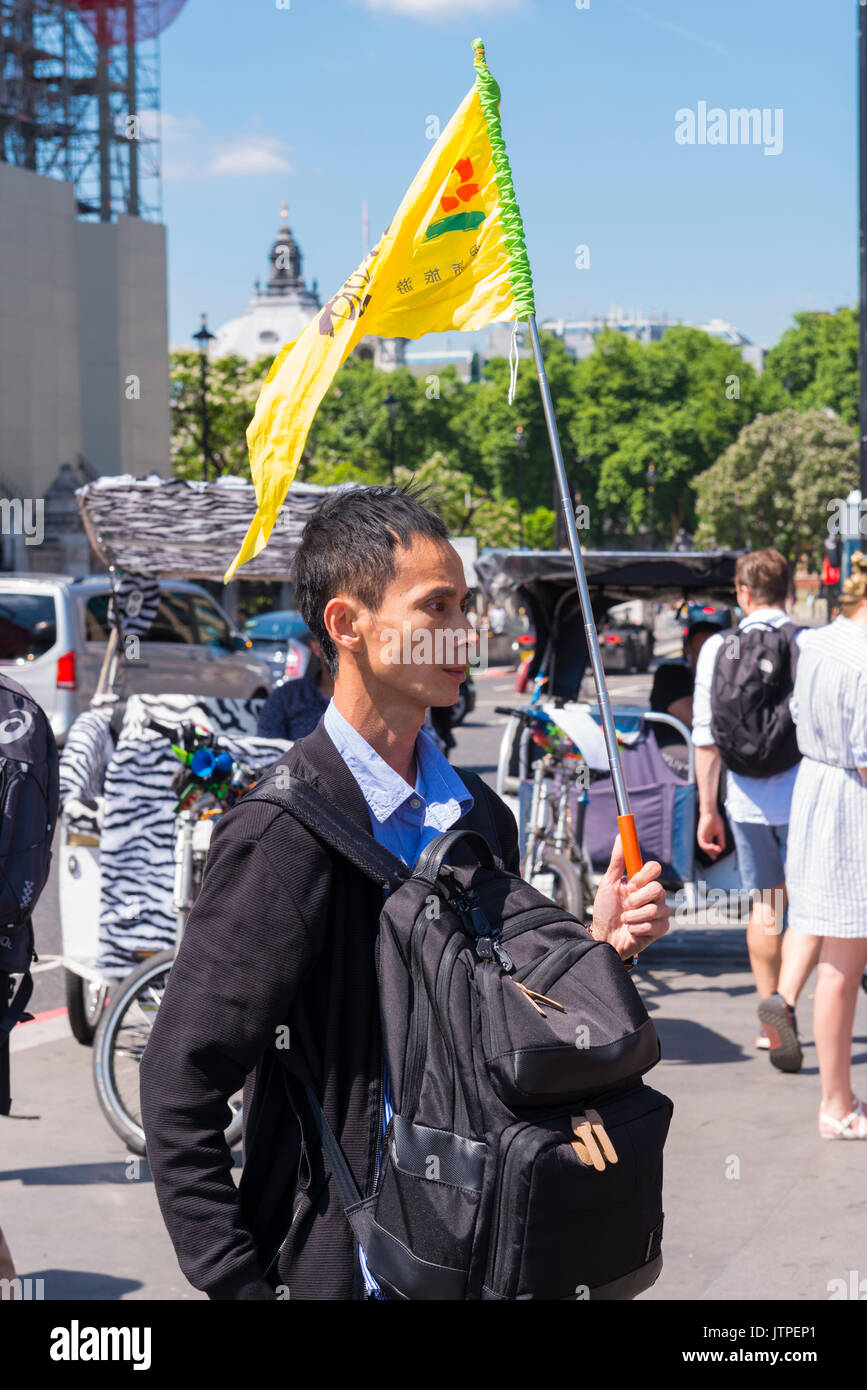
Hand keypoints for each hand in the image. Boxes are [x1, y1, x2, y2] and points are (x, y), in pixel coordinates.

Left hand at [590, 835, 669, 961]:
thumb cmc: (606, 910)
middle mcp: (654, 895)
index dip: (644, 875)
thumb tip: (620, 837)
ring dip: (633, 916)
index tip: (630, 884)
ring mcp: (660, 911)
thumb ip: (617, 861)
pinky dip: (637, 928)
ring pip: (655, 909)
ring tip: (625, 919)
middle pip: (658, 889)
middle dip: (637, 899)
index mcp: (642, 882)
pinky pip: (654, 925)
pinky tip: (631, 930)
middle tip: (626, 905)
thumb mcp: (608, 884)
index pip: (654, 868)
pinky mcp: (661, 928)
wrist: (604, 937)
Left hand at [697, 809, 724, 858]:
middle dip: (710, 854)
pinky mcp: (700, 834)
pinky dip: (708, 847)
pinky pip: (702, 843)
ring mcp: (702, 836)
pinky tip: (714, 847)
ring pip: (704, 847)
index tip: (715, 858)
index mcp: (708, 837)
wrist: (711, 812)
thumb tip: (723, 848)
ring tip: (717, 851)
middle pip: (706, 849)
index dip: (712, 853)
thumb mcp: (720, 832)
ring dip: (710, 851)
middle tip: (715, 858)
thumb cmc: (716, 820)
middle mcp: (704, 837)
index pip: (709, 847)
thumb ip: (721, 840)